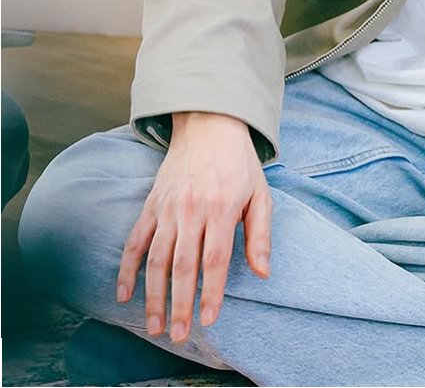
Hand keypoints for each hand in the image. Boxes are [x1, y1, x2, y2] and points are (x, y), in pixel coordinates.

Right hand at [116, 112, 270, 343]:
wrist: (209, 124)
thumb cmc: (239, 163)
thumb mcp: (260, 193)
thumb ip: (260, 234)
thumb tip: (263, 272)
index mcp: (221, 208)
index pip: (214, 259)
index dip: (211, 292)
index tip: (208, 320)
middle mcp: (191, 209)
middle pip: (183, 266)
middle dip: (180, 304)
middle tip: (179, 336)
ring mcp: (168, 208)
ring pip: (156, 259)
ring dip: (153, 296)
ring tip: (155, 326)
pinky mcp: (151, 205)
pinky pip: (135, 241)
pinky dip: (127, 268)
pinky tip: (124, 294)